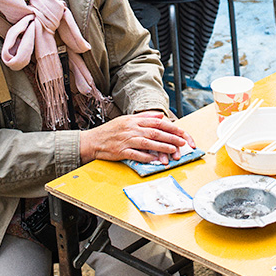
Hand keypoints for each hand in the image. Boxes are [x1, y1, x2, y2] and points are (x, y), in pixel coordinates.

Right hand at [79, 112, 193, 163]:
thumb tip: (160, 115)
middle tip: (182, 142)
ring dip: (162, 146)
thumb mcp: (127, 119)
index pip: (157, 122)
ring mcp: (126, 140)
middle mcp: (132, 129)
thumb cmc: (110, 130)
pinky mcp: (121, 152)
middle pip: (155, 132)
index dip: (171, 127)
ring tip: (173, 150)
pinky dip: (146, 157)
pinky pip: (136, 155)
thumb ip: (144, 117)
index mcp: (134, 121)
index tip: (182, 132)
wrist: (93, 141)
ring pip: (148, 143)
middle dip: (171, 137)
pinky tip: (155, 160)